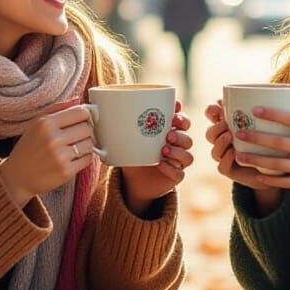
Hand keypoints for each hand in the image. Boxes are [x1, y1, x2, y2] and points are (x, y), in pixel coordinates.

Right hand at [0, 105, 96, 206]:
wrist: (17, 178)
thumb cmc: (28, 148)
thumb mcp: (35, 123)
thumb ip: (56, 108)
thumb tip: (78, 99)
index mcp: (46, 123)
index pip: (80, 112)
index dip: (85, 115)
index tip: (82, 120)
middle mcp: (53, 139)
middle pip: (87, 128)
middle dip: (85, 131)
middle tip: (76, 135)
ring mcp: (60, 156)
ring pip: (89, 144)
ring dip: (85, 145)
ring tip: (73, 147)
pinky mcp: (66, 172)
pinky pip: (87, 159)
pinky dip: (83, 158)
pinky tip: (72, 158)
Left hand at [121, 101, 194, 215]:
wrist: (134, 180)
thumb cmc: (133, 154)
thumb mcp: (127, 140)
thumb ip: (122, 126)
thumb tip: (101, 110)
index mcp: (169, 133)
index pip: (183, 122)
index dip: (182, 116)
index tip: (176, 109)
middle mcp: (177, 147)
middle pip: (188, 138)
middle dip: (181, 135)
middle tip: (168, 134)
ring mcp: (177, 162)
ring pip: (187, 156)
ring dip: (177, 152)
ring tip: (162, 150)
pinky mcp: (175, 177)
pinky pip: (179, 173)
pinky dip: (170, 169)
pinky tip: (160, 165)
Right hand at [205, 100, 283, 210]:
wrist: (281, 175)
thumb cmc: (285, 147)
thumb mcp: (287, 128)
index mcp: (235, 125)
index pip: (217, 114)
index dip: (214, 108)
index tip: (220, 101)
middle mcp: (228, 140)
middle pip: (211, 129)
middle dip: (215, 123)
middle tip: (224, 118)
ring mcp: (228, 156)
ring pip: (214, 147)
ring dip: (219, 140)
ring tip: (230, 134)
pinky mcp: (232, 171)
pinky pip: (222, 166)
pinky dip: (226, 158)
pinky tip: (234, 153)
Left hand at [233, 95, 289, 206]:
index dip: (274, 114)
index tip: (256, 109)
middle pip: (282, 143)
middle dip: (258, 138)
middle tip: (239, 133)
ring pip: (280, 165)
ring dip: (257, 160)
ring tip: (240, 155)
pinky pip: (287, 183)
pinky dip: (271, 180)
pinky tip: (258, 176)